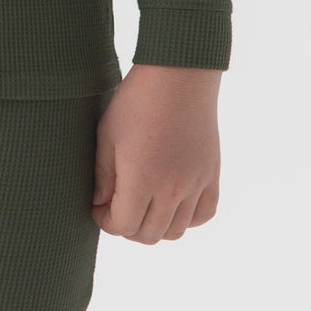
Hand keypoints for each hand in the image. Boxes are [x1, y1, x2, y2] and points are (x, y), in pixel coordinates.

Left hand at [91, 63, 221, 243]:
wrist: (179, 75)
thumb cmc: (137, 100)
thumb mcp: (108, 133)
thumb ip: (103, 174)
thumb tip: (100, 203)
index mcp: (142, 179)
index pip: (123, 226)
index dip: (105, 220)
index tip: (98, 206)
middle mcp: (172, 189)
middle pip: (148, 235)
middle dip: (126, 226)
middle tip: (117, 206)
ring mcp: (196, 184)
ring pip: (176, 231)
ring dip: (155, 225)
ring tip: (142, 204)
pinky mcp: (211, 175)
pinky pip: (203, 215)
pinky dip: (186, 218)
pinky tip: (172, 202)